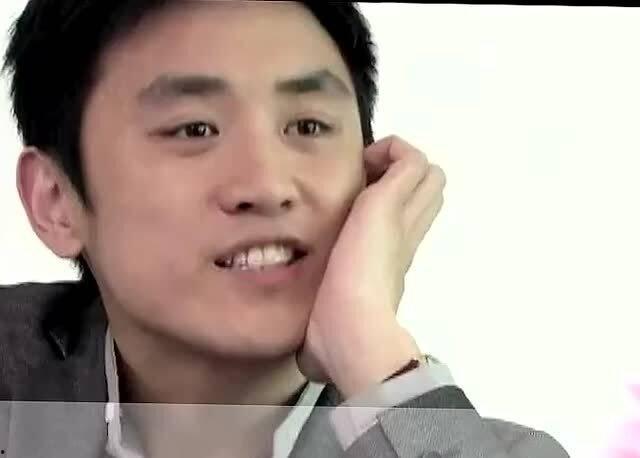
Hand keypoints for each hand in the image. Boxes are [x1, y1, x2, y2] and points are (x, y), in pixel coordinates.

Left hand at [296, 135, 445, 397]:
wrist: (354, 334)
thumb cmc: (340, 340)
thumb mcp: (330, 332)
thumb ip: (323, 335)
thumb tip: (307, 364)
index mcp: (388, 265)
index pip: (404, 226)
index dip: (389, 210)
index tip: (360, 210)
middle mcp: (402, 239)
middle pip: (427, 195)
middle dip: (400, 180)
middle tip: (368, 184)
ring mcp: (401, 219)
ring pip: (426, 175)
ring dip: (398, 165)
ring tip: (369, 172)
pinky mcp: (388, 202)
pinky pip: (409, 158)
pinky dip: (393, 151)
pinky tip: (367, 163)